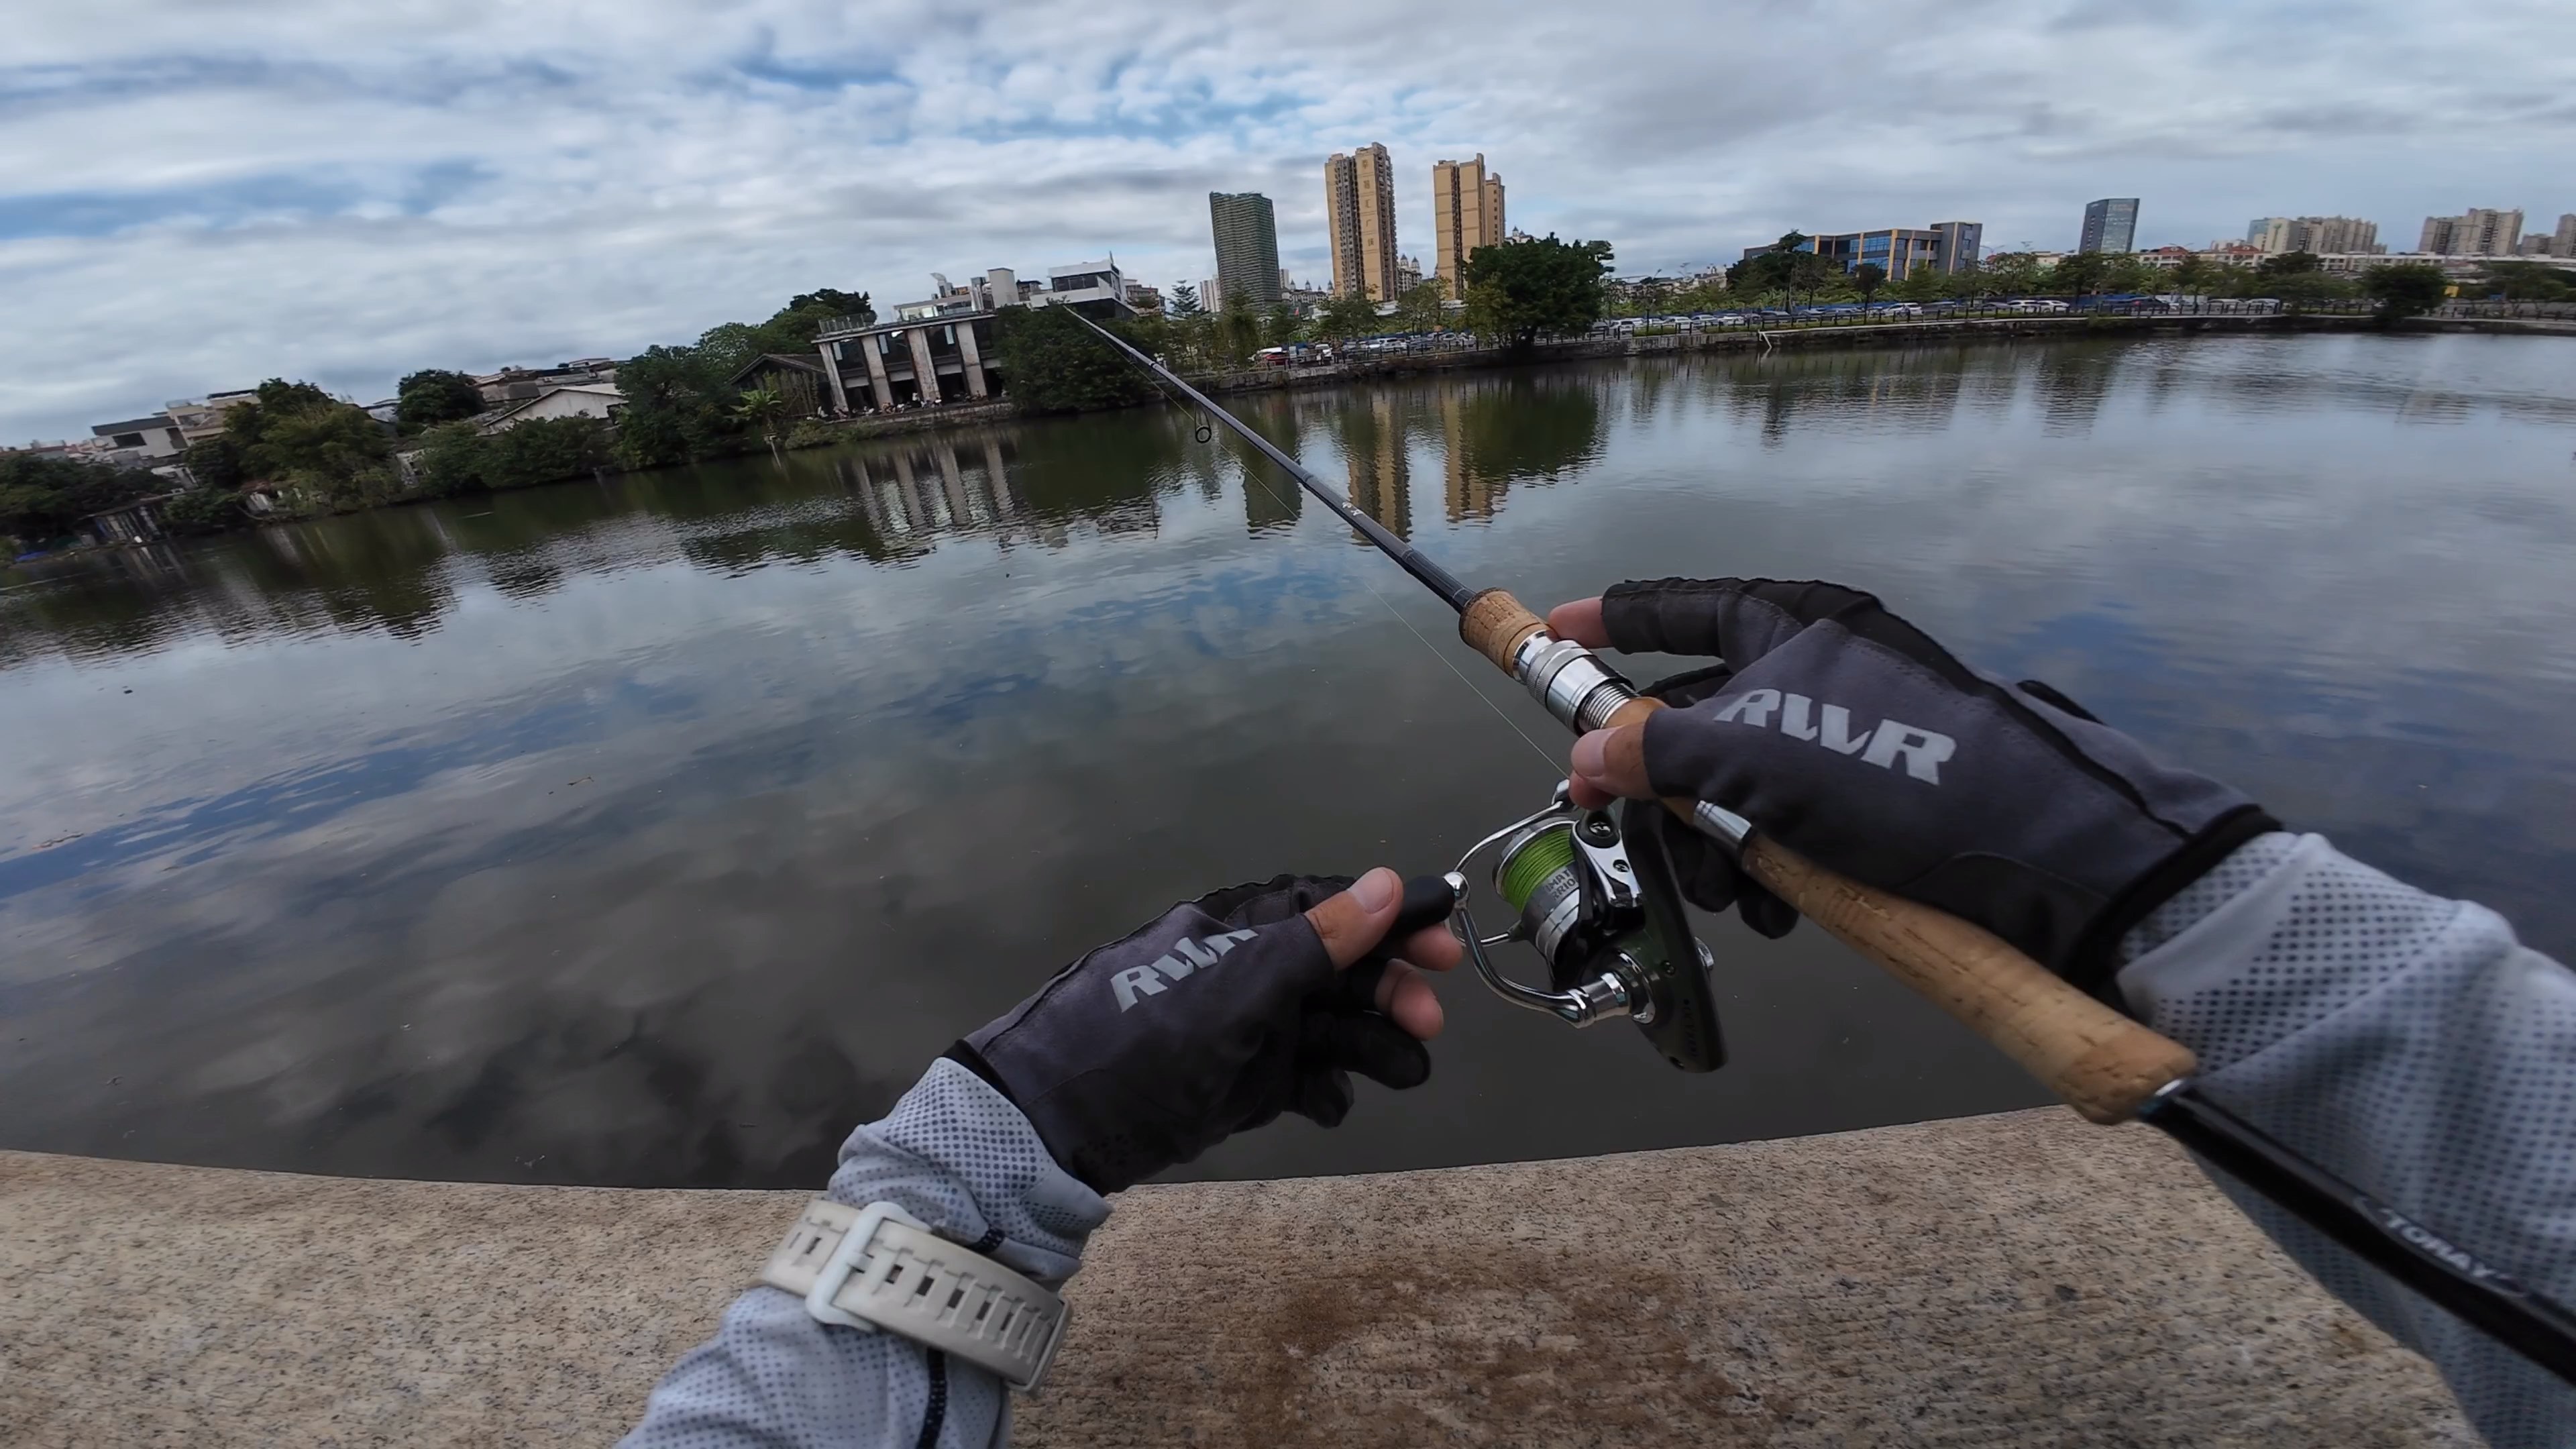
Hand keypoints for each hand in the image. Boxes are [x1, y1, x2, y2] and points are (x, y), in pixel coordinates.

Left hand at [951, 868, 1459, 1192]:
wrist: (1058, 1122)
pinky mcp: (1238, 1084)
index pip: (1330, 908)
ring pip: (1326, 1027)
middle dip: (1388, 990)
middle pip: (1337, 969)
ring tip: (1408, 1075)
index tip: (1447, 939)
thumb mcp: (1238, 989)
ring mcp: (1244, 1030)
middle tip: (1429, 1022)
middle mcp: (1247, 971)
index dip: (1391, 920)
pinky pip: (1298, 1077)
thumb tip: (1385, 883)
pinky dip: (1324, 1090)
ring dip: (1372, 1046)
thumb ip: (1314, 942)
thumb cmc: (1149, 1039)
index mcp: (1239, 928)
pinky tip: (1333, 1106)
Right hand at [1549, 579, 2275, 993]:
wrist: (2033, 851)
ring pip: (1733, 789)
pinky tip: (1779, 906)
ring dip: (1713, 847)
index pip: (1676, 608)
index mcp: (1790, 621)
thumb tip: (1583, 761)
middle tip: (1627, 827)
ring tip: (1732, 889)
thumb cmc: (1894, 769)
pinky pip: (1783, 832)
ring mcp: (1841, 740)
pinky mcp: (1867, 804)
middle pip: (1695, 717)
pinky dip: (1766, 870)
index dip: (1609, 623)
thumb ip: (1655, 751)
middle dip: (1661, 786)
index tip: (1552, 638)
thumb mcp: (1755, 754)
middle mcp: (1813, 670)